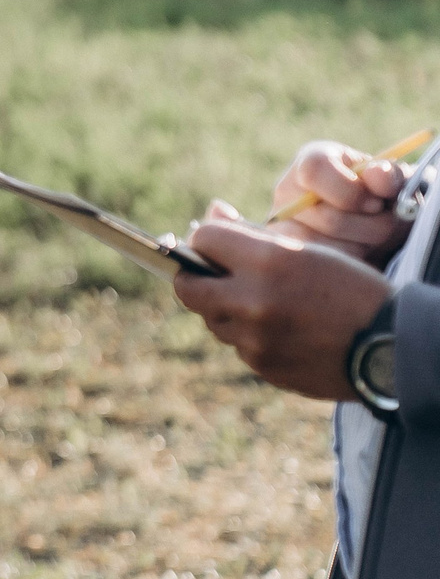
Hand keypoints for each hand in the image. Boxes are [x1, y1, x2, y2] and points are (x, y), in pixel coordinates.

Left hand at [174, 210, 392, 400]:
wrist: (391, 345)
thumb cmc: (352, 289)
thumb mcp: (309, 250)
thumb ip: (252, 234)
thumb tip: (211, 212)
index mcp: (269, 262)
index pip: (204, 238)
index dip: (207, 239)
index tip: (217, 244)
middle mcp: (253, 301)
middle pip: (187, 287)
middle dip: (196, 278)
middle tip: (215, 276)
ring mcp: (254, 339)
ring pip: (213, 319)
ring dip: (226, 309)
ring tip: (265, 304)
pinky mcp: (262, 366)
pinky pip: (239, 346)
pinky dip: (250, 336)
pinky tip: (283, 330)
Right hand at [268, 140, 410, 266]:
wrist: (376, 225)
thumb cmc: (383, 198)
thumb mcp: (394, 182)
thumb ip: (389, 175)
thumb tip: (376, 176)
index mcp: (312, 161)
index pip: (314, 171)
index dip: (351, 192)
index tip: (377, 204)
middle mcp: (287, 191)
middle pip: (329, 219)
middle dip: (371, 228)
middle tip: (384, 225)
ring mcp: (281, 225)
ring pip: (327, 250)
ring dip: (363, 249)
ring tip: (370, 240)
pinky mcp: (287, 256)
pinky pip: (320, 272)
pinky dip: (349, 268)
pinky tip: (356, 256)